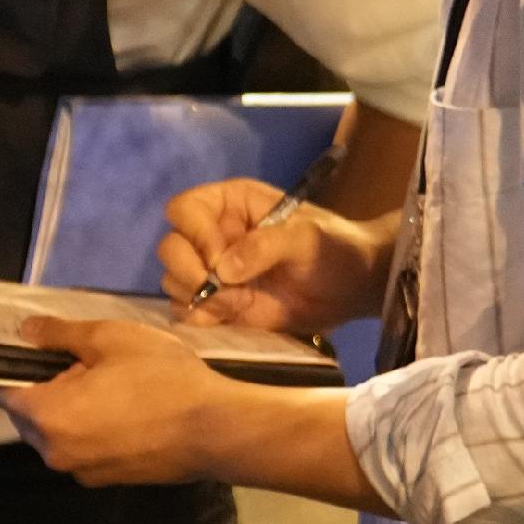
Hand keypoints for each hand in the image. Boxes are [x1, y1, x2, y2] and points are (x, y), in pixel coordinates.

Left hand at [0, 318, 244, 484]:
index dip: (8, 368)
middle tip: (82, 363)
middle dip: (43, 388)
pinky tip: (120, 412)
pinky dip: (87, 431)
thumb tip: (26, 331)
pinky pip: (80, 450)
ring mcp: (80, 472)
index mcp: (47, 417)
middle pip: (27, 416)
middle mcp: (54, 453)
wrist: (216, 430)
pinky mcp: (105, 481)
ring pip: (55, 434)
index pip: (3, 392)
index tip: (24, 351)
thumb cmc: (162, 378)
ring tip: (106, 386)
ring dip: (66, 411)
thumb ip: (59, 335)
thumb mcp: (110, 339)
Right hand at [159, 178, 386, 334]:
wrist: (353, 289)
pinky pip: (186, 311)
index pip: (184, 209)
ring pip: (173, 280)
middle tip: (222, 287)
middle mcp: (214, 235)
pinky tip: (227, 318)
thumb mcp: (306, 240)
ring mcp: (214, 272)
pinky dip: (198, 317)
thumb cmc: (334, 250)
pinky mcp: (218, 304)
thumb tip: (223, 270)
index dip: (194, 233)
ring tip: (235, 303)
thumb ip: (265, 246)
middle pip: (170, 247)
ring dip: (196, 295)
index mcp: (231, 205)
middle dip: (190, 270)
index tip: (220, 258)